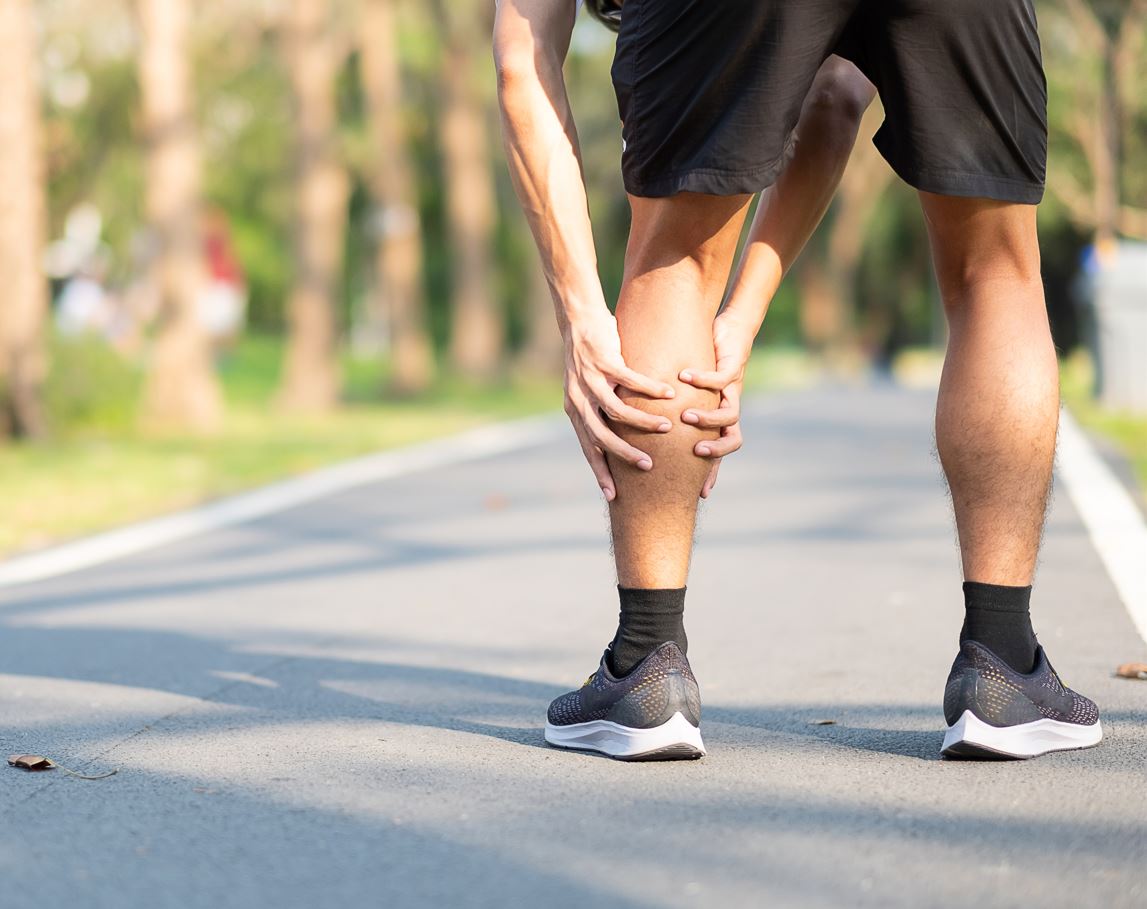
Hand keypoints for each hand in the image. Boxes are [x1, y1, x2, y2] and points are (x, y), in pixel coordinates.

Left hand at [563, 313, 676, 501]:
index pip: (587, 448)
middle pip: (601, 436)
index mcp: (575, 410)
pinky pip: (629, 380)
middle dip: (624, 455)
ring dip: (644, 422)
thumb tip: (619, 439)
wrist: (578, 320)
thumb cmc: (589, 357)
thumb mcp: (588, 389)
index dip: (599, 471)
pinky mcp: (604, 360)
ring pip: (618, 411)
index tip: (613, 495)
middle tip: (647, 468)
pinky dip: (650, 389)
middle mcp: (579, 399)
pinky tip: (669, 394)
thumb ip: (600, 413)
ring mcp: (590, 380)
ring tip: (667, 428)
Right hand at [678, 310, 754, 497]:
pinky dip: (702, 380)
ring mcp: (733, 390)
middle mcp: (728, 409)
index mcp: (719, 421)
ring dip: (708, 419)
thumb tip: (636, 426)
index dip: (711, 474)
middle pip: (732, 441)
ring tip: (685, 415)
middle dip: (716, 453)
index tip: (699, 493)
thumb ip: (669, 413)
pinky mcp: (733, 368)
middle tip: (694, 453)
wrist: (730, 333)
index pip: (718, 455)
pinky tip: (683, 376)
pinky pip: (720, 380)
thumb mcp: (685, 395)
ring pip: (729, 416)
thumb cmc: (702, 365)